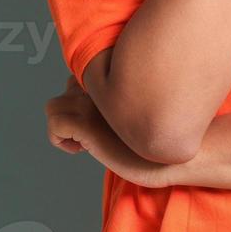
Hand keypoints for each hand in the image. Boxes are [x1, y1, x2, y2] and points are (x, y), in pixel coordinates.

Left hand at [44, 74, 176, 188]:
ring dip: (64, 125)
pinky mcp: (88, 125)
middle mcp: (103, 85)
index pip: (84, 76)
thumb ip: (122, 100)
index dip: (87, 97)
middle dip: (75, 109)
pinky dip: (60, 139)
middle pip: (67, 88)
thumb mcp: (141, 110)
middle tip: (93, 131)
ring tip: (84, 142)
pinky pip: (55, 124)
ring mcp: (94, 104)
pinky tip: (82, 150)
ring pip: (54, 106)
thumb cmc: (164, 137)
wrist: (176, 156)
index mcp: (117, 76)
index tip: (102, 119)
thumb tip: (102, 105)